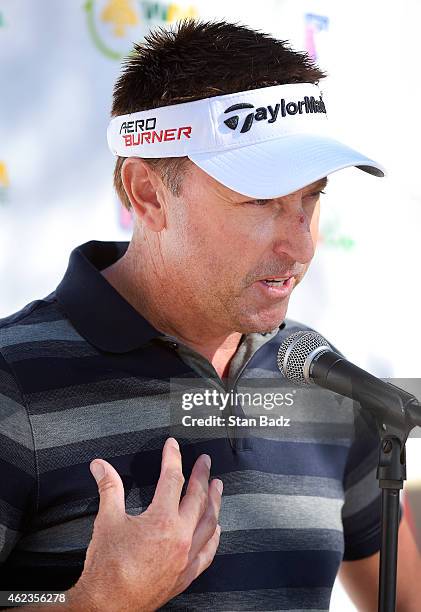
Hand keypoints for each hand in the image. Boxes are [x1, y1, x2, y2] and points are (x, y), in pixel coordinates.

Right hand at [69, 438, 222, 611]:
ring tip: (217, 487)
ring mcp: (186, 556)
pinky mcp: (187, 574)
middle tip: (205, 462)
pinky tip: (217, 528)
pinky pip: (208, 551)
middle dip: (202, 475)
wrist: (108, 606)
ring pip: (209, 522)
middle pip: (198, 497)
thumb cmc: (107, 567)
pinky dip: (214, 536)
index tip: (173, 446)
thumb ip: (109, 488)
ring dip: (214, 501)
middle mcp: (180, 536)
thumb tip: (101, 466)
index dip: (173, 458)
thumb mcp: (107, 520)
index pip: (172, 479)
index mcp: (162, 520)